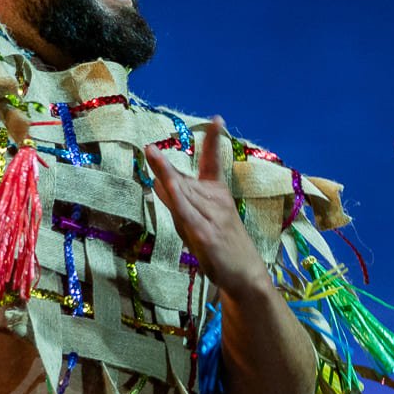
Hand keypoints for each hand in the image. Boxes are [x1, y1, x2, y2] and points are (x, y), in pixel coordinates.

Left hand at [144, 119, 270, 296]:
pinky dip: (176, 196)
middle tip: (149, 149)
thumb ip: (180, 201)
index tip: (217, 119)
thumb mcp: (201, 219)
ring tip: (151, 153)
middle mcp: (216, 201)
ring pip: (181, 193)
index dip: (214, 140)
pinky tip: (164, 183)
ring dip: (165, 176)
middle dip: (164, 168)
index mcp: (219, 193)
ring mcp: (211, 217)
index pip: (214, 162)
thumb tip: (157, 181)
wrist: (245, 275)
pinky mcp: (205, 234)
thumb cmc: (222, 246)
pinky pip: (186, 212)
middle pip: (183, 181)